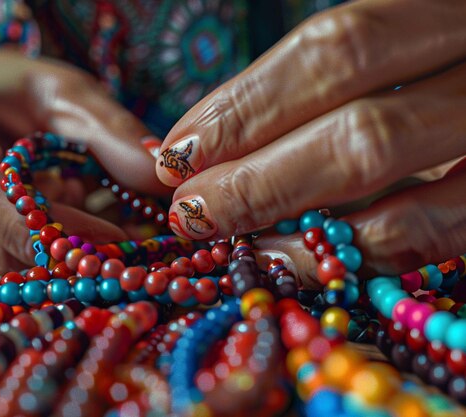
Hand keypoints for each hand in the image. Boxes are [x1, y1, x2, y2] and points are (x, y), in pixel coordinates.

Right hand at [0, 49, 166, 276]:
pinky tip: (58, 236)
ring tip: (92, 229)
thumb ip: (101, 128)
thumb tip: (158, 173)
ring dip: (55, 265)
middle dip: (64, 258)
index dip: (43, 221)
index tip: (112, 238)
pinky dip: (36, 265)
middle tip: (123, 247)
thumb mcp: (49, 90)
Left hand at [156, 0, 465, 279]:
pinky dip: (356, 253)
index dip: (246, 104)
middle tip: (190, 207)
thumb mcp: (394, 54)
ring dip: (296, 222)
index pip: (336, 50)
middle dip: (257, 176)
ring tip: (236, 237)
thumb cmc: (432, 73)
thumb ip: (316, 88)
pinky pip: (436, 239)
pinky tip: (301, 255)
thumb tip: (201, 142)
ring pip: (399, 194)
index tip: (177, 150)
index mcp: (450, 10)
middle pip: (359, 129)